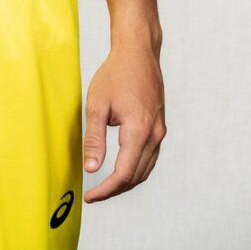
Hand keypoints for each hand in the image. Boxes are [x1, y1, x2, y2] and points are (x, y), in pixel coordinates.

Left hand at [82, 38, 165, 202]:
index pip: (123, 174)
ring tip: (104, 185)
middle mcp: (154, 135)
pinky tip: (121, 167)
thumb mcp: (97, 104)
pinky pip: (150, 157)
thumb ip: (94, 138)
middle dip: (115, 188)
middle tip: (94, 194)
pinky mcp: (159, 126)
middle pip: (136, 176)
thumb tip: (91, 169)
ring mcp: (160, 131)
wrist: (138, 52)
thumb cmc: (116, 74)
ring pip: (145, 168)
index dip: (106, 189)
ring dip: (126, 180)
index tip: (91, 196)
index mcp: (138, 131)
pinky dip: (136, 168)